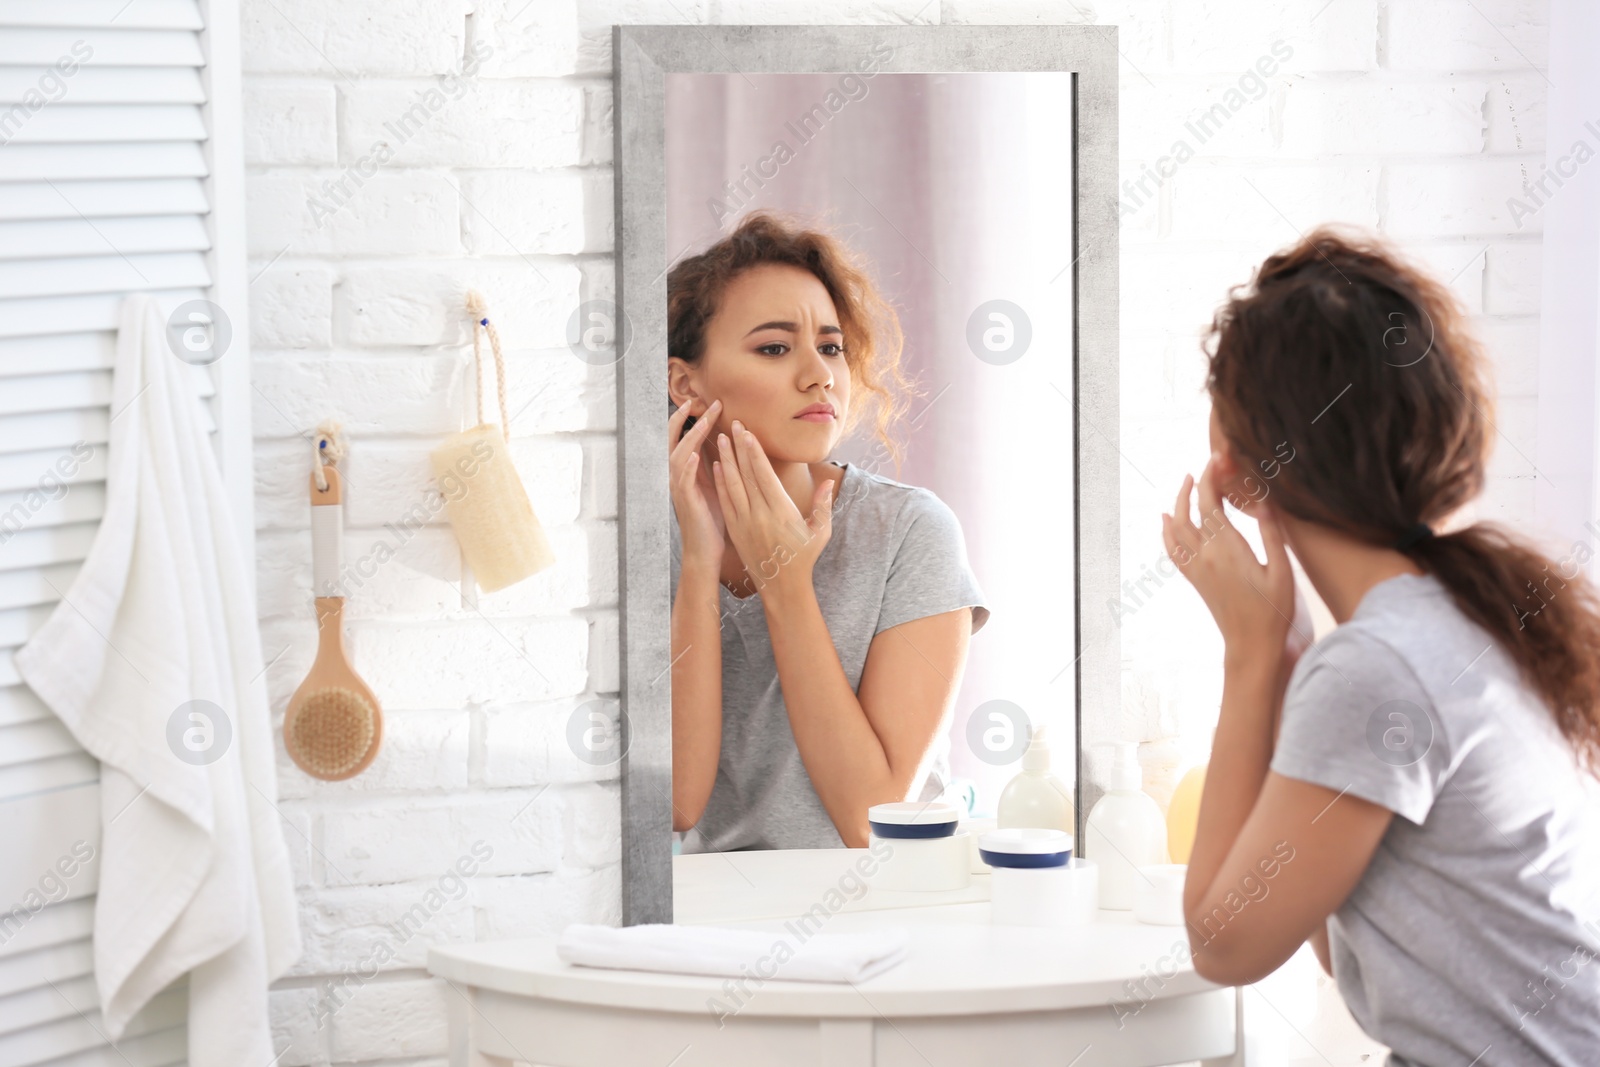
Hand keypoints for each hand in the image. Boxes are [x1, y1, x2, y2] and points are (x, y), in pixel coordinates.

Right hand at [669, 399, 725, 569]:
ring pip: (677, 455)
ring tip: (703, 421)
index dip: (691, 419)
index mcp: (685, 471)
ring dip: (691, 437)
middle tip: (703, 402)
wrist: (704, 550)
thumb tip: (727, 445)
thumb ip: (715, 466)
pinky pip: (682, 480)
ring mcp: (678, 488)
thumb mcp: (715, 487)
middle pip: (674, 440)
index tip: (707, 402)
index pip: (683, 437)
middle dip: (687, 419)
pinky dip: (687, 465)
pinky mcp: (685, 501)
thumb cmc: (712, 519)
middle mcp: (677, 476)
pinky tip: (695, 453)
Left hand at [712, 420, 833, 596]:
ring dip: (725, 460)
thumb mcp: (820, 532)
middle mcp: (759, 515)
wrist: (781, 585)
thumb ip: (822, 504)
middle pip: (745, 474)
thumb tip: (828, 480)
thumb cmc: (804, 557)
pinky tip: (716, 466)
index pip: (764, 475)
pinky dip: (719, 481)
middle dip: (737, 447)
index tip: (747, 433)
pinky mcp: (735, 529)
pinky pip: (725, 501)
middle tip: (731, 424)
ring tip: (719, 439)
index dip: (754, 452)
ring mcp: (744, 522)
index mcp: (781, 512)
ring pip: (731, 485)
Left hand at [1161, 453, 1294, 669]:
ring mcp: (1197, 569)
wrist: (1252, 646)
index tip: (1218, 458)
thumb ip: (1271, 535)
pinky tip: (1165, 520)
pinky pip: (1173, 551)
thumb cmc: (1274, 611)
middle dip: (1197, 484)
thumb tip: (1263, 502)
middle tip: (1208, 465)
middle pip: (1192, 510)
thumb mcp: (1282, 571)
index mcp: (1228, 549)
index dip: (1212, 477)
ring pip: (1177, 528)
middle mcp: (1206, 556)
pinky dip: (1166, 532)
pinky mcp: (1195, 580)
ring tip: (1188, 483)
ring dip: (1179, 502)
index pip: (1212, 503)